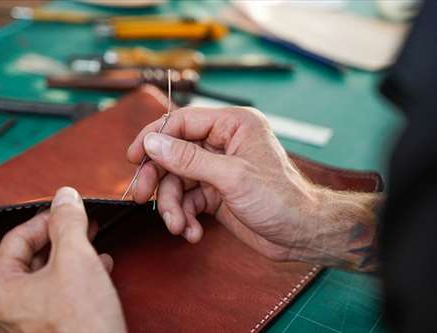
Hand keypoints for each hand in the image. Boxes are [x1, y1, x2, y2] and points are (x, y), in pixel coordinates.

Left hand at [0, 187, 126, 332]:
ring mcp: (27, 319)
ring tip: (93, 239)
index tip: (68, 208)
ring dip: (73, 252)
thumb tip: (65, 196)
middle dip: (62, 235)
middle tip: (82, 221)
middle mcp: (7, 306)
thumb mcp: (76, 259)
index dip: (46, 218)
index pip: (18, 237)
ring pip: (48, 273)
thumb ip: (68, 222)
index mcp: (0, 287)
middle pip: (33, 255)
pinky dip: (78, 274)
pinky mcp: (49, 327)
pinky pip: (59, 291)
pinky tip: (100, 266)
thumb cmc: (81, 322)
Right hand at [128, 107, 381, 270]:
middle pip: (174, 154)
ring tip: (179, 226)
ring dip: (172, 206)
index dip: (154, 137)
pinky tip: (192, 232)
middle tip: (142, 197)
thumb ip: (188, 159)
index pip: (182, 122)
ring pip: (178, 181)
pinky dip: (186, 217)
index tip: (134, 157)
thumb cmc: (281, 199)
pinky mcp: (216, 193)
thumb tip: (153, 142)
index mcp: (233, 125)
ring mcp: (218, 169)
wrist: (302, 234)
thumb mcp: (232, 177)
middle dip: (159, 179)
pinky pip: (188, 200)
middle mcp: (223, 143)